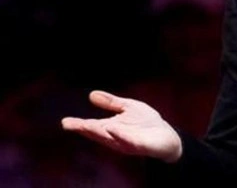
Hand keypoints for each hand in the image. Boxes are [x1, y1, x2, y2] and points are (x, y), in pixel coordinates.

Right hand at [61, 90, 182, 162]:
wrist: (167, 136)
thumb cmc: (146, 123)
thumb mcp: (128, 107)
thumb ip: (111, 103)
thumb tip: (91, 94)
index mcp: (111, 128)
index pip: (92, 126)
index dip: (78, 125)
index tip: (64, 122)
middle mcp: (115, 137)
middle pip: (97, 133)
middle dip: (84, 129)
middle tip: (68, 124)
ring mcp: (126, 142)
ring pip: (110, 138)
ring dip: (99, 132)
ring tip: (86, 125)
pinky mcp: (140, 145)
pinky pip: (129, 141)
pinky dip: (120, 135)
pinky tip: (112, 128)